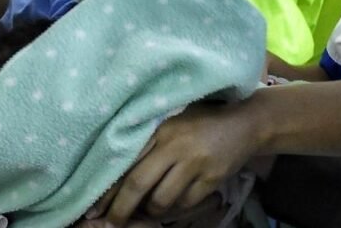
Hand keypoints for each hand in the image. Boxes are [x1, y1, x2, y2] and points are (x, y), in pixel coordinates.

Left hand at [92, 100, 264, 225]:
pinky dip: (176, 208)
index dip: (109, 188)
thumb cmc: (202, 121)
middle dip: (121, 209)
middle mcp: (175, 145)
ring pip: (161, 200)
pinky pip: (185, 204)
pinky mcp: (212, 179)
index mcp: (160, 129)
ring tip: (150, 208)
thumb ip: (148, 142)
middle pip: (138, 184)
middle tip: (111, 223)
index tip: (95, 206)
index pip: (126, 162)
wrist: (246, 122)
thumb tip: (116, 174)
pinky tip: (175, 202)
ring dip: (152, 210)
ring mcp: (195, 163)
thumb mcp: (172, 122)